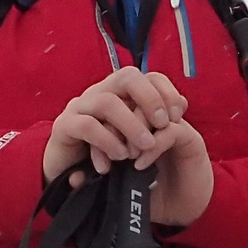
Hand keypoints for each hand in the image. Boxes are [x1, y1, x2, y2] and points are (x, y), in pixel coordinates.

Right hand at [42, 68, 211, 228]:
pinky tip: (118, 158)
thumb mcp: (136, 137)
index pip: (147, 76)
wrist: (67, 171)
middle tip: (163, 124)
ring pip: (107, 102)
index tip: (178, 116)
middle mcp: (100, 92)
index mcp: (120, 93)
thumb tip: (182, 104)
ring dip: (130, 125)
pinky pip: (86, 126)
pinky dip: (106, 141)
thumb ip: (156, 121)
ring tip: (145, 146)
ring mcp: (80, 107)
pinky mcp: (64, 126)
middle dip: (150, 98)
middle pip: (127, 76)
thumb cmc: (108, 152)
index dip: (166, 91)